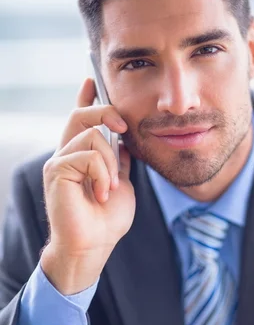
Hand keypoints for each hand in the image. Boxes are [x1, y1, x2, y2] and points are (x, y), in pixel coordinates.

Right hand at [41, 78, 135, 294]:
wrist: (94, 245)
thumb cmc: (106, 220)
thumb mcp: (120, 184)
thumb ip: (119, 162)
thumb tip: (126, 142)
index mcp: (81, 156)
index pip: (80, 120)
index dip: (85, 98)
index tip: (92, 79)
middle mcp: (66, 155)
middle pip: (80, 115)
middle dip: (104, 111)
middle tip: (123, 126)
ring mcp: (59, 162)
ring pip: (91, 136)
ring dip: (110, 163)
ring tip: (110, 187)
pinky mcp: (57, 172)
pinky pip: (87, 156)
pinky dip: (102, 175)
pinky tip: (101, 195)